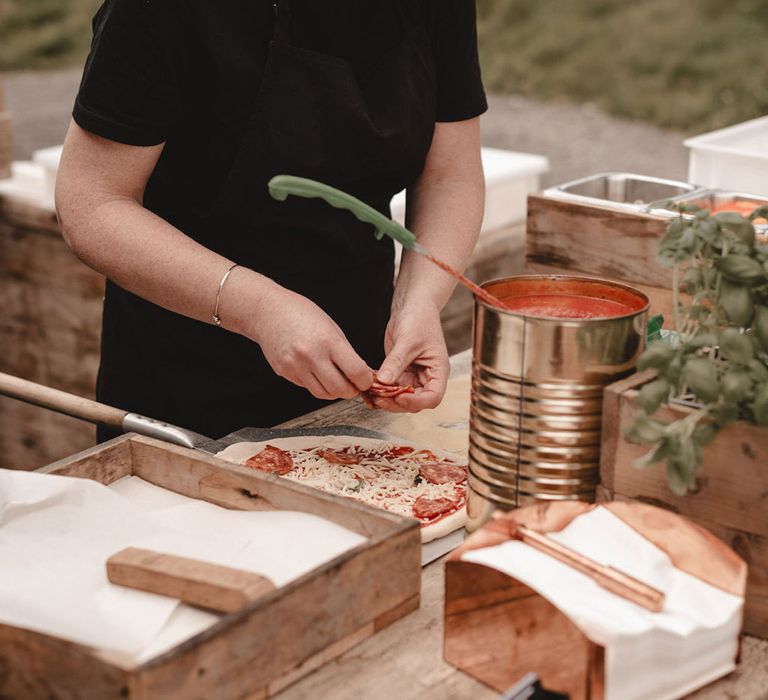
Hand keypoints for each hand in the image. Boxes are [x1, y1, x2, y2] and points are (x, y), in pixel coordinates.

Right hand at [240, 282, 372, 399]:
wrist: (268, 311)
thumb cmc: (301, 314)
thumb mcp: (331, 327)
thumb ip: (347, 352)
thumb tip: (363, 373)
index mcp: (328, 340)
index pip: (355, 371)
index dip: (365, 381)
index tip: (366, 380)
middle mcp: (311, 355)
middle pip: (339, 389)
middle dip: (351, 391)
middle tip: (353, 385)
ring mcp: (296, 366)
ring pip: (323, 393)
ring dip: (334, 391)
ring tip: (336, 379)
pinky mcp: (285, 372)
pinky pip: (307, 387)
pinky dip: (317, 384)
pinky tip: (317, 372)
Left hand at [374, 303, 448, 411]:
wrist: (412, 306)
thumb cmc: (419, 318)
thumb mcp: (407, 340)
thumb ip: (396, 362)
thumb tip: (384, 381)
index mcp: (438, 370)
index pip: (433, 397)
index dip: (416, 401)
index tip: (399, 396)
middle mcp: (427, 376)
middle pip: (416, 402)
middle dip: (397, 402)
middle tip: (379, 398)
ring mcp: (413, 376)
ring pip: (401, 397)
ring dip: (386, 397)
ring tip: (371, 392)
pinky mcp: (400, 372)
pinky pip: (391, 386)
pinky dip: (380, 389)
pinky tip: (370, 385)